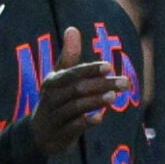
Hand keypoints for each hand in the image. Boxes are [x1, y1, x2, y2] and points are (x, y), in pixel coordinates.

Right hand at [27, 26, 122, 156]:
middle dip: (101, 85)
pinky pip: (73, 128)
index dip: (89, 70)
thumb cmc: (55, 100)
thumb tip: (73, 29)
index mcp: (52, 82)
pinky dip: (86, 122)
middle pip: (77, 89)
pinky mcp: (61, 135)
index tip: (109, 66)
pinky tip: (101, 117)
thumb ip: (68, 56)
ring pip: (75, 107)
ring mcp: (55, 117)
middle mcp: (52, 98)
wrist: (39, 134)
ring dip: (95, 101)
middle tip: (125, 82)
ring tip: (114, 97)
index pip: (71, 73)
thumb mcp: (58, 78)